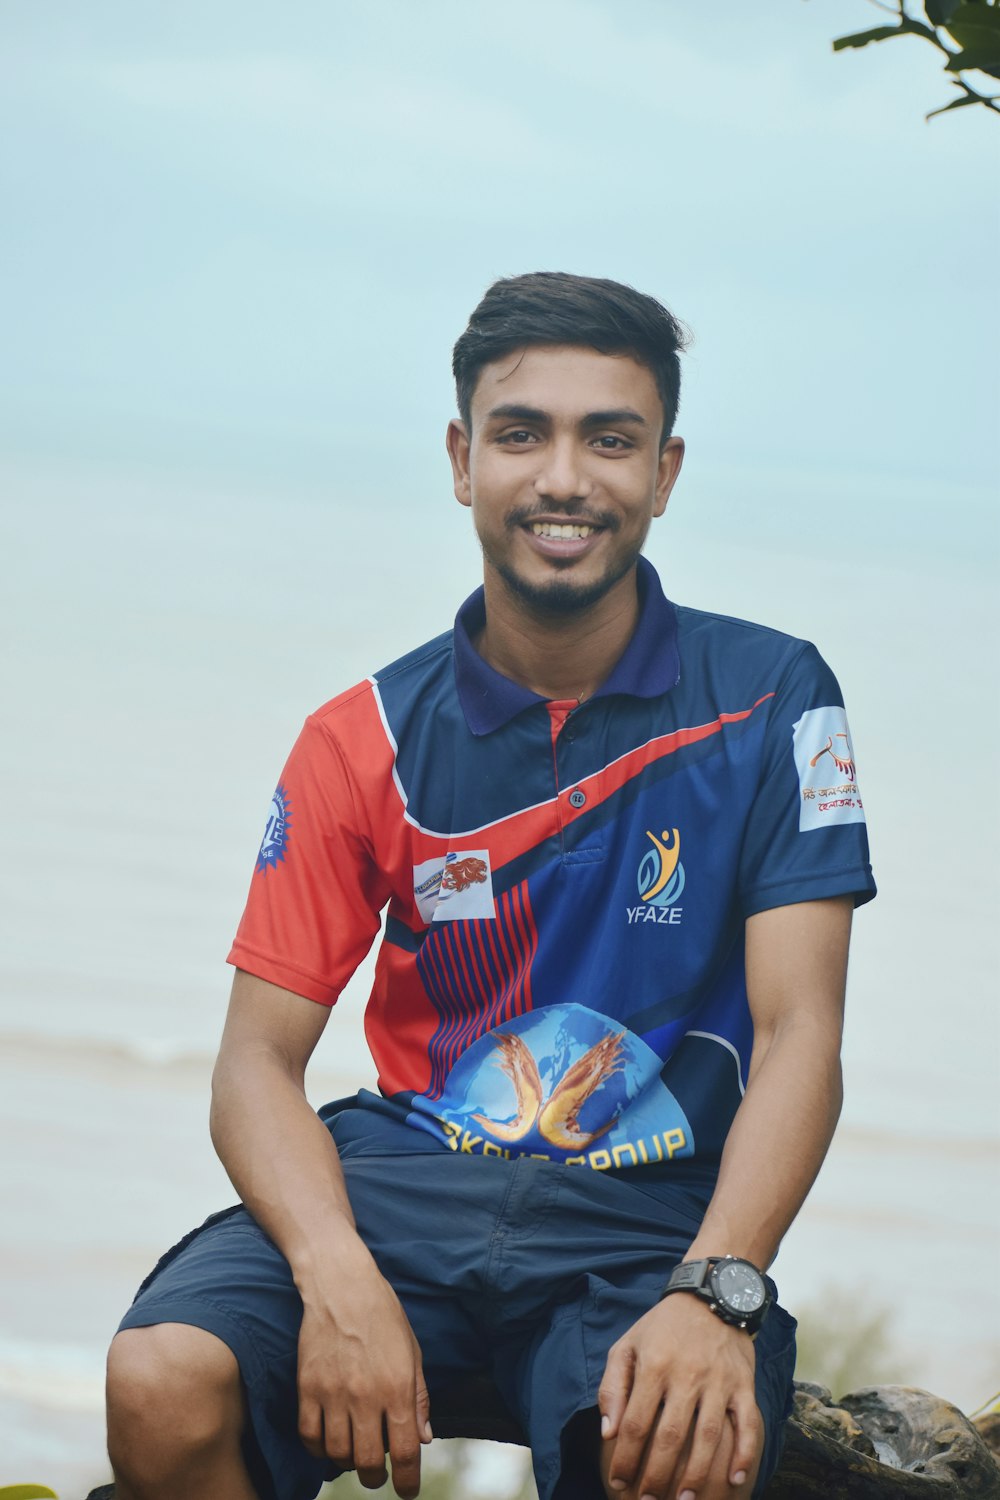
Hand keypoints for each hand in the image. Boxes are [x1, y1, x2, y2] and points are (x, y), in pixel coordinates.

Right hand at [296, 1250, 431, 1497]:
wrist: (341, 1284)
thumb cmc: (383, 1315)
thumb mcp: (412, 1351)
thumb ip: (419, 1398)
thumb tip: (424, 1439)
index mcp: (397, 1387)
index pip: (403, 1452)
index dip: (408, 1481)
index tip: (408, 1491)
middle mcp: (365, 1395)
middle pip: (367, 1461)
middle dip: (376, 1478)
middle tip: (377, 1475)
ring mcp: (333, 1392)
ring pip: (337, 1453)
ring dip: (348, 1463)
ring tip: (354, 1454)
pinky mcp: (308, 1386)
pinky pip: (309, 1435)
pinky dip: (319, 1448)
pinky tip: (329, 1441)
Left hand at [598, 1294, 761, 1499]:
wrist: (710, 1295)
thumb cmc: (661, 1327)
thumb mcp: (627, 1345)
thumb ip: (612, 1386)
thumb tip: (607, 1431)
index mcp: (653, 1364)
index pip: (635, 1423)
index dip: (625, 1458)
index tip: (617, 1482)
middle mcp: (686, 1374)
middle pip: (670, 1436)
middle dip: (657, 1476)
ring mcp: (718, 1380)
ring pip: (708, 1436)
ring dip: (696, 1473)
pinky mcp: (744, 1383)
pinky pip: (748, 1423)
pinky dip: (745, 1453)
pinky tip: (736, 1479)